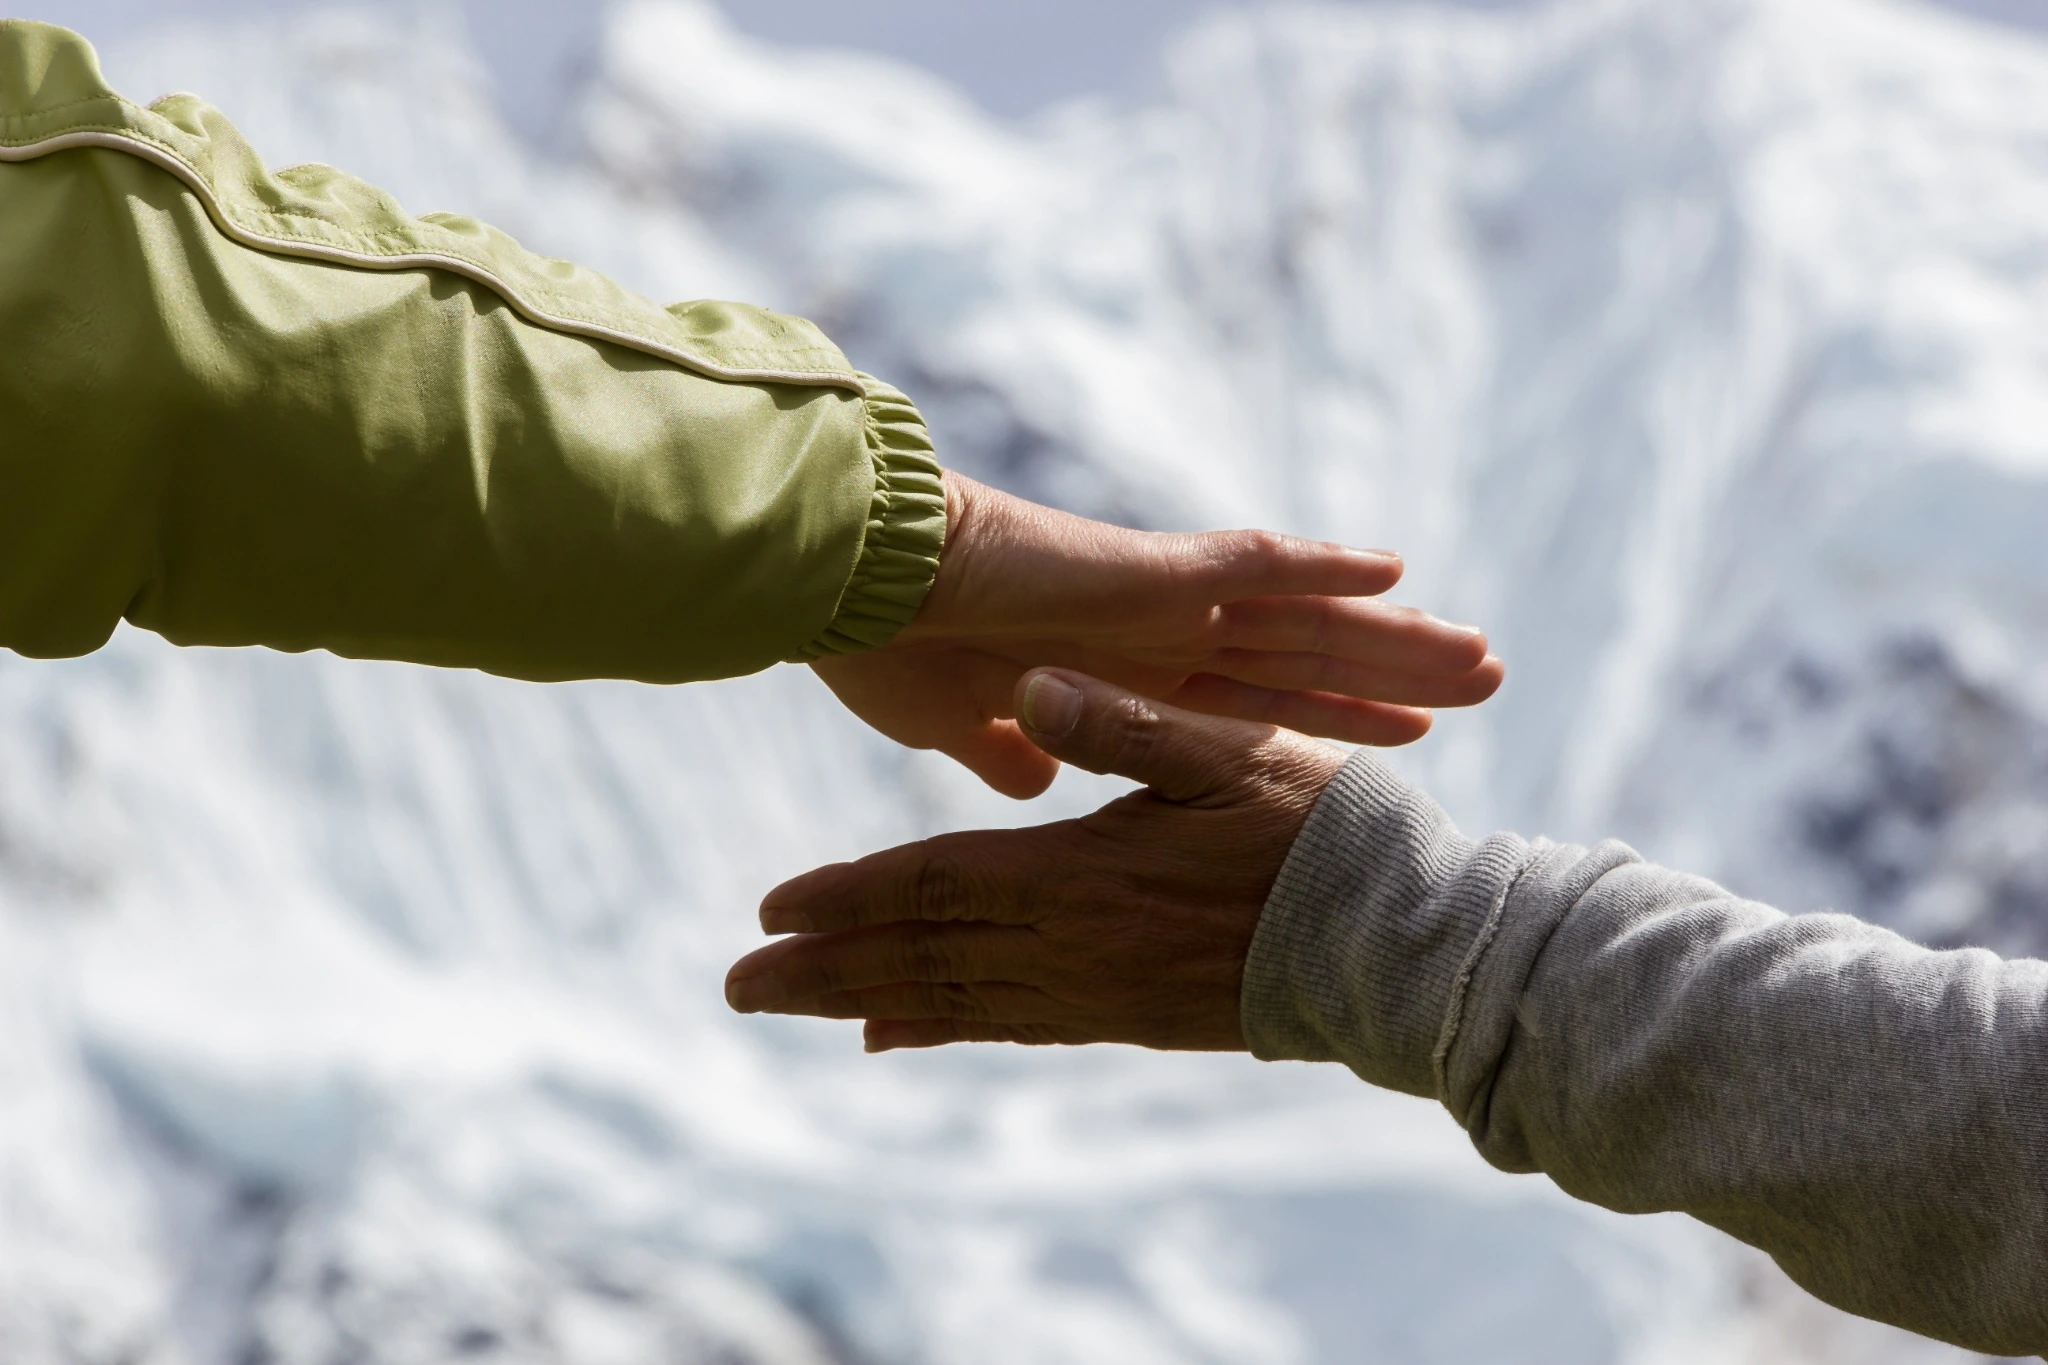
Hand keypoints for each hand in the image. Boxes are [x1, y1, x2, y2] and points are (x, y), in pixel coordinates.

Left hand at [726, 668, 1346, 1051]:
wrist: (1396, 954)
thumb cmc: (1322, 838)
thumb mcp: (1232, 754)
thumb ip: (1128, 724)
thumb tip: (1032, 686)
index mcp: (1083, 873)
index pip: (936, 884)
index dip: (849, 895)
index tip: (771, 909)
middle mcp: (1072, 944)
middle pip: (922, 955)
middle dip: (824, 968)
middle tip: (739, 985)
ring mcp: (1097, 991)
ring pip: (955, 999)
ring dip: (866, 1000)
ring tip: (795, 1005)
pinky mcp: (1127, 1017)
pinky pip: (1013, 1026)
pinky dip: (948, 1027)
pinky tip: (902, 1032)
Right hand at [813, 472, 1500, 797]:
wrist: (851, 588)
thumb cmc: (889, 647)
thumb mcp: (962, 726)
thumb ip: (1014, 752)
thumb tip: (1034, 783)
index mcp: (1126, 677)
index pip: (1256, 702)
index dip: (1332, 714)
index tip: (1403, 736)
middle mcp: (1162, 635)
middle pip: (1307, 658)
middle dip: (1393, 674)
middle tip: (1486, 680)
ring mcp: (1161, 599)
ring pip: (1306, 618)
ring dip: (1392, 637)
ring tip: (1479, 650)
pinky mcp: (1145, 570)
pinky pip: (1252, 564)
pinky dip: (1321, 567)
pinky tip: (1393, 570)